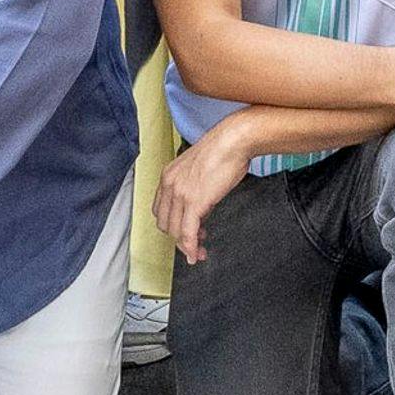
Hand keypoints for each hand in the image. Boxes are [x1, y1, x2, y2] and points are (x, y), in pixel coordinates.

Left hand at [156, 124, 252, 265]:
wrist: (233, 140)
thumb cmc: (223, 150)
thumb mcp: (200, 170)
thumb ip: (194, 189)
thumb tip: (201, 209)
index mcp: (168, 176)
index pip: (161, 210)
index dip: (172, 225)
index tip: (185, 231)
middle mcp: (169, 185)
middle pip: (165, 223)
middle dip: (178, 238)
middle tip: (195, 243)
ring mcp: (180, 194)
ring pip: (175, 231)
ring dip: (186, 245)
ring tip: (199, 251)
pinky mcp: (194, 202)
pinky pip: (187, 232)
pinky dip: (190, 247)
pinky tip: (196, 253)